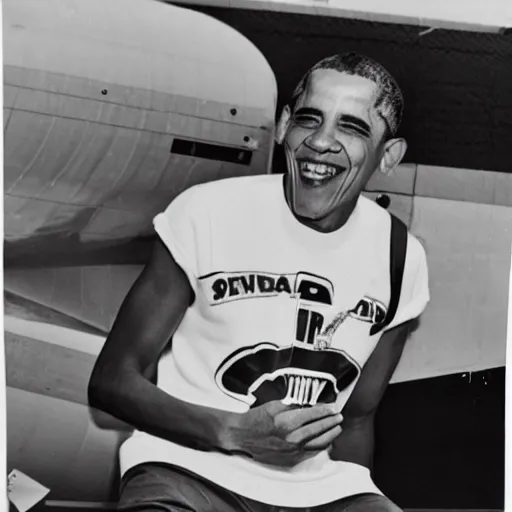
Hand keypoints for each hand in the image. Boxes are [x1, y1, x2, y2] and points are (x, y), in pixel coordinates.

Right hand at [221, 400, 342, 466]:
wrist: (242, 436)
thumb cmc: (256, 418)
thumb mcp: (275, 405)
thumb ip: (294, 406)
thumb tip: (311, 406)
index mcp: (287, 421)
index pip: (313, 414)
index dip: (325, 410)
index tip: (332, 407)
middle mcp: (291, 438)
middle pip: (318, 429)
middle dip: (331, 421)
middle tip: (339, 416)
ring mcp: (291, 451)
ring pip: (318, 443)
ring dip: (330, 435)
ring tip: (337, 428)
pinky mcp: (290, 459)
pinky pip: (311, 453)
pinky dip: (321, 446)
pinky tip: (326, 440)